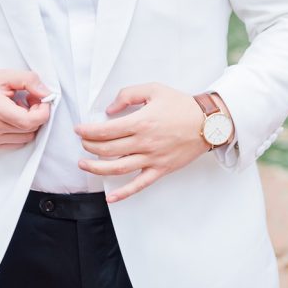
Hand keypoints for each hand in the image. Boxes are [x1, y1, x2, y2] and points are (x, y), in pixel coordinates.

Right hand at [0, 69, 51, 148]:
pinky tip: (12, 118)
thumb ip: (30, 81)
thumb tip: (47, 94)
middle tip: (28, 99)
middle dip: (36, 113)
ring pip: (26, 137)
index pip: (30, 121)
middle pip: (31, 129)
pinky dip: (20, 131)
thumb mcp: (6, 75)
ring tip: (18, 108)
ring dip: (28, 123)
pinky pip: (17, 143)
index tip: (40, 100)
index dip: (42, 111)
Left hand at [75, 83, 207, 202]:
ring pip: (118, 168)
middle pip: (107, 149)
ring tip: (84, 164)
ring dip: (97, 168)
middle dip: (89, 147)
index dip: (88, 131)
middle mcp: (144, 142)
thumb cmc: (181, 105)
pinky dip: (123, 193)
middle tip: (82, 143)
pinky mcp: (161, 170)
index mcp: (141, 122)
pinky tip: (110, 197)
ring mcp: (152, 159)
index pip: (106, 131)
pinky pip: (139, 185)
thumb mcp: (154, 90)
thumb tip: (110, 110)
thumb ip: (128, 95)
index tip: (79, 130)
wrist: (207, 122)